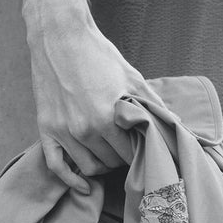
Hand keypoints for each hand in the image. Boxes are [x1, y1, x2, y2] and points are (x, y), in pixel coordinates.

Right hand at [27, 8, 144, 193]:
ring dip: (104, 165)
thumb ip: (153, 105)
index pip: (131, 153)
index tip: (145, 148)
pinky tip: (84, 185)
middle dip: (124, 157)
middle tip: (130, 149)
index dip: (141, 152)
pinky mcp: (46, 129)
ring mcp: (63, 131)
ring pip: (89, 167)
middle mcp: (84, 130)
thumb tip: (175, 126)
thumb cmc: (97, 54)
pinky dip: (72, 179)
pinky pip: (57, 166)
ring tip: (112, 155)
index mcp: (107, 118)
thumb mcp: (132, 77)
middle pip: (111, 161)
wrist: (59, 38)